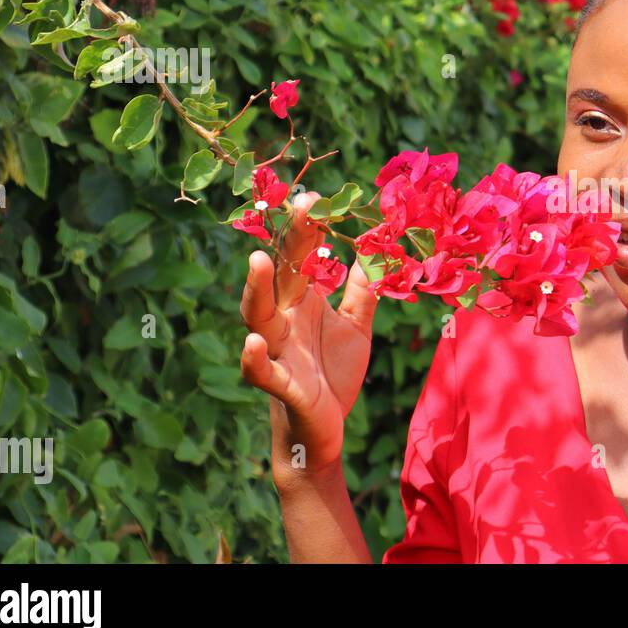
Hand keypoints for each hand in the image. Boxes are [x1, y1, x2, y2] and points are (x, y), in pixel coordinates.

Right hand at [239, 191, 378, 483]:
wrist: (322, 431)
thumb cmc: (333, 374)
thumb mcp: (356, 327)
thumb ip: (361, 291)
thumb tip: (373, 252)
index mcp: (301, 303)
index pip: (301, 257)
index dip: (308, 229)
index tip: (317, 197)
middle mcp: (283, 321)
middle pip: (280, 275)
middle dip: (289, 241)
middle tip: (301, 206)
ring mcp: (278, 352)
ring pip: (257, 316)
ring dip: (256, 289)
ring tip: (259, 260)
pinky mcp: (281, 386)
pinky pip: (262, 372)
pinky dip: (255, 359)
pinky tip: (255, 343)